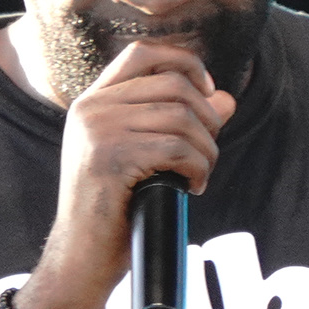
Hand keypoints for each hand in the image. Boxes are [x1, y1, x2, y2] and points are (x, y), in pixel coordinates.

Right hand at [31, 39, 236, 308]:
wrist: (82, 255)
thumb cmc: (117, 208)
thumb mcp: (148, 157)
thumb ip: (181, 122)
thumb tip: (227, 99)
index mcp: (94, 100)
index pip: (144, 53)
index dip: (186, 64)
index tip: (208, 93)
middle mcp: (91, 108)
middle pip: (175, 85)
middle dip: (208, 119)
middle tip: (206, 154)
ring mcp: (96, 130)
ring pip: (182, 118)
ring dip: (206, 151)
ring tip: (199, 175)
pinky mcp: (108, 158)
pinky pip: (177, 148)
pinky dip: (198, 169)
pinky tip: (190, 188)